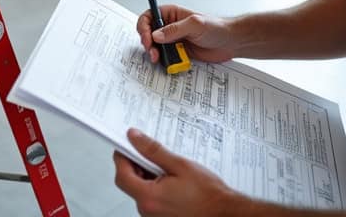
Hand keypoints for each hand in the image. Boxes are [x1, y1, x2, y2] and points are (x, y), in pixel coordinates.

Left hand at [113, 128, 241, 216]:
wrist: (223, 212)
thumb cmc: (207, 194)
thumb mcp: (179, 165)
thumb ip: (153, 151)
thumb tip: (135, 138)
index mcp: (149, 197)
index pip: (122, 174)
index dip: (122, 157)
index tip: (126, 145)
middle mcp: (147, 210)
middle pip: (129, 183)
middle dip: (135, 165)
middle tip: (148, 152)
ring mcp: (153, 216)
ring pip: (140, 190)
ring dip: (146, 176)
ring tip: (166, 168)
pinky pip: (150, 199)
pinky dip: (154, 186)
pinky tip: (170, 180)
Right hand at [136, 5, 234, 63]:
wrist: (230, 43)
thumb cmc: (216, 27)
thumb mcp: (194, 25)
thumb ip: (174, 29)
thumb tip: (156, 35)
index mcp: (171, 14)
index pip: (149, 16)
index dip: (143, 27)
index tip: (147, 38)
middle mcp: (170, 27)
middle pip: (148, 34)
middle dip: (147, 43)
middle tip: (153, 52)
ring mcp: (173, 40)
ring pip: (155, 48)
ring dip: (155, 54)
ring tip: (159, 59)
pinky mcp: (179, 53)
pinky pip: (166, 58)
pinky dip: (164, 62)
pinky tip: (169, 62)